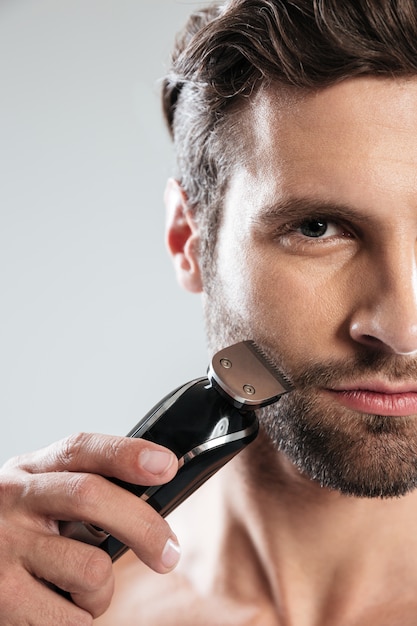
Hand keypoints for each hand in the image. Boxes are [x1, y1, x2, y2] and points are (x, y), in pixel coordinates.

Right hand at [0, 432, 179, 624]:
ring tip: (78, 590)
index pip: (82, 448)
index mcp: (32, 470)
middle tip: (168, 553)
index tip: (166, 465)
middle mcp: (14, 498)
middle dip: (144, 526)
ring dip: (101, 591)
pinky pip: (71, 618)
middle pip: (91, 497)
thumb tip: (153, 492)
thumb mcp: (36, 496)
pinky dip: (79, 619)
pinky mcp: (1, 597)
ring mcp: (4, 546)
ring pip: (91, 568)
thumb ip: (79, 488)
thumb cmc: (12, 533)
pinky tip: (55, 608)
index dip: (127, 454)